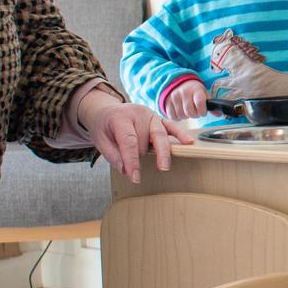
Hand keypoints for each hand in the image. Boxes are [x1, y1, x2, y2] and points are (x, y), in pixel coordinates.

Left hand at [80, 96, 196, 181]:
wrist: (106, 111)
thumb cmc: (104, 126)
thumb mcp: (100, 140)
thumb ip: (113, 155)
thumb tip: (127, 170)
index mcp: (120, 117)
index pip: (129, 140)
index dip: (132, 160)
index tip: (135, 177)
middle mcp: (138, 113)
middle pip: (146, 137)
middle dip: (145, 155)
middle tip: (143, 173)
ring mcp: (150, 114)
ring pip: (160, 133)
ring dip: (162, 151)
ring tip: (164, 166)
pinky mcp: (158, 118)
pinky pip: (171, 126)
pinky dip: (180, 134)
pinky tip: (188, 142)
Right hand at [162, 80, 207, 120]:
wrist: (179, 83)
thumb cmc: (194, 91)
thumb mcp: (204, 94)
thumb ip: (211, 105)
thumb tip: (218, 114)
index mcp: (196, 90)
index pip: (199, 102)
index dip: (202, 111)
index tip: (203, 112)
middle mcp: (184, 92)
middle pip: (190, 112)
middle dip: (195, 115)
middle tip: (195, 112)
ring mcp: (174, 97)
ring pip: (181, 115)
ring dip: (186, 116)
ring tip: (188, 111)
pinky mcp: (167, 102)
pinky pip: (172, 116)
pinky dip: (177, 117)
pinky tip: (181, 112)